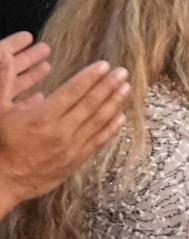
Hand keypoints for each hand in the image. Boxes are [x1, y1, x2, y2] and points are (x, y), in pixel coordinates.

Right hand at [0, 40, 130, 212]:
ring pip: (98, 121)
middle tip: (122, 72)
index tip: (104, 66)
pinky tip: (121, 116)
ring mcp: (71, 146)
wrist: (5, 180)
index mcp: (41, 117)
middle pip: (90, 103)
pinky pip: (99, 141)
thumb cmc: (2, 143)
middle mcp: (60, 130)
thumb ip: (6, 83)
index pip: (73, 91)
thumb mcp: (0, 111)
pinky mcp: (77, 160)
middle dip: (108, 85)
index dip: (90, 77)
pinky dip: (111, 128)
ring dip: (114, 103)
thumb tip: (7, 58)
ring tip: (126, 88)